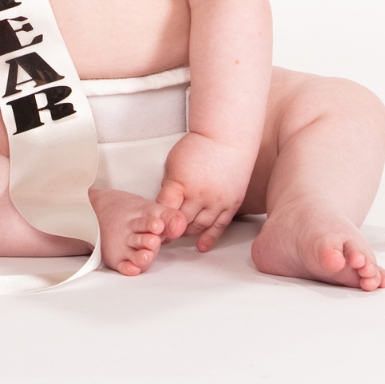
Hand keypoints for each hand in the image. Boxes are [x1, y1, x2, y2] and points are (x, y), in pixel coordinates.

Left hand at [157, 131, 252, 250]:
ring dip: (187, 233)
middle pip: (180, 223)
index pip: (164, 211)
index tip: (152, 229)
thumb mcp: (173, 162)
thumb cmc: (199, 146)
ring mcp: (217, 201)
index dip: (157, 223)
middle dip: (170, 231)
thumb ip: (169, 186)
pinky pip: (219, 226)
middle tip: (162, 237)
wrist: (228, 137)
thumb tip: (165, 207)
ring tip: (179, 234)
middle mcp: (199, 195)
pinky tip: (201, 246)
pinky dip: (209, 238)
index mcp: (180, 184)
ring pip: (198, 227)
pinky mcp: (232, 204)